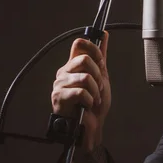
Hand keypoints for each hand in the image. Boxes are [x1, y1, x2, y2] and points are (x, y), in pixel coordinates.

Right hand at [51, 32, 110, 153]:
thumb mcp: (101, 77)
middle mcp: (64, 72)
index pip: (79, 44)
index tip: (101, 63)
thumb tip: (103, 35)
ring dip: (96, 91)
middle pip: (85, 59)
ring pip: (85, 77)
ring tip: (93, 99)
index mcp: (73, 66)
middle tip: (98, 88)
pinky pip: (81, 92)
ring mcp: (60, 84)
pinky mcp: (59, 97)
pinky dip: (90, 100)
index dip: (94, 50)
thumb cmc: (94, 104)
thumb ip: (100, 56)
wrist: (92, 127)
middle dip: (98, 76)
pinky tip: (87, 105)